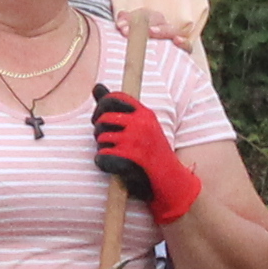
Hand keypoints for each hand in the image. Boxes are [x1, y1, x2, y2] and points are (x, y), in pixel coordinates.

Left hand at [84, 88, 202, 225]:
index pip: (114, 98)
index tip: (101, 120)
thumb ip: (116, 107)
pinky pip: (102, 157)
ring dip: (102, 149)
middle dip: (99, 132)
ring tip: (116, 156)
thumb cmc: (151, 153)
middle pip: (103, 119)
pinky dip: (103, 163)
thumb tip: (96, 86)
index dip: (101, 108)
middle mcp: (141, 124)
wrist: (171, 183)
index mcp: (145, 113)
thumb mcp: (139, 126)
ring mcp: (136, 141)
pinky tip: (112, 167)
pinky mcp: (131, 160)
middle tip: (107, 142)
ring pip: (101, 140)